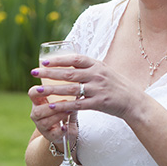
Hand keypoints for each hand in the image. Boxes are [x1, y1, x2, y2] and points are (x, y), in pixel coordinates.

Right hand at [27, 86, 71, 143]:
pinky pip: (53, 134)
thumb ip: (68, 94)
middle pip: (37, 111)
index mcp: (39, 102)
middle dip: (50, 107)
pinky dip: (60, 130)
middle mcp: (37, 115)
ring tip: (69, 111)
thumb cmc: (62, 111)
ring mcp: (41, 126)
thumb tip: (79, 83)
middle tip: (64, 101)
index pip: (32, 94)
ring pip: (44, 122)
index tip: (44, 87)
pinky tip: (66, 127)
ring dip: (58, 116)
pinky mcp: (49, 136)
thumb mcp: (63, 101)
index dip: (36, 91)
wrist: (63, 130)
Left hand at [29, 53, 144, 120]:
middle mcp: (97, 75)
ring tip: (38, 90)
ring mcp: (98, 89)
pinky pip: (77, 104)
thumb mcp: (104, 71)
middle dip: (49, 73)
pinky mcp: (98, 103)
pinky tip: (51, 106)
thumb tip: (70, 61)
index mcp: (97, 65)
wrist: (133, 101)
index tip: (44, 61)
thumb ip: (89, 67)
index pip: (75, 59)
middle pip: (69, 74)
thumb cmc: (116, 85)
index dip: (59, 59)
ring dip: (52, 89)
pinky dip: (63, 105)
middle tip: (33, 73)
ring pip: (70, 89)